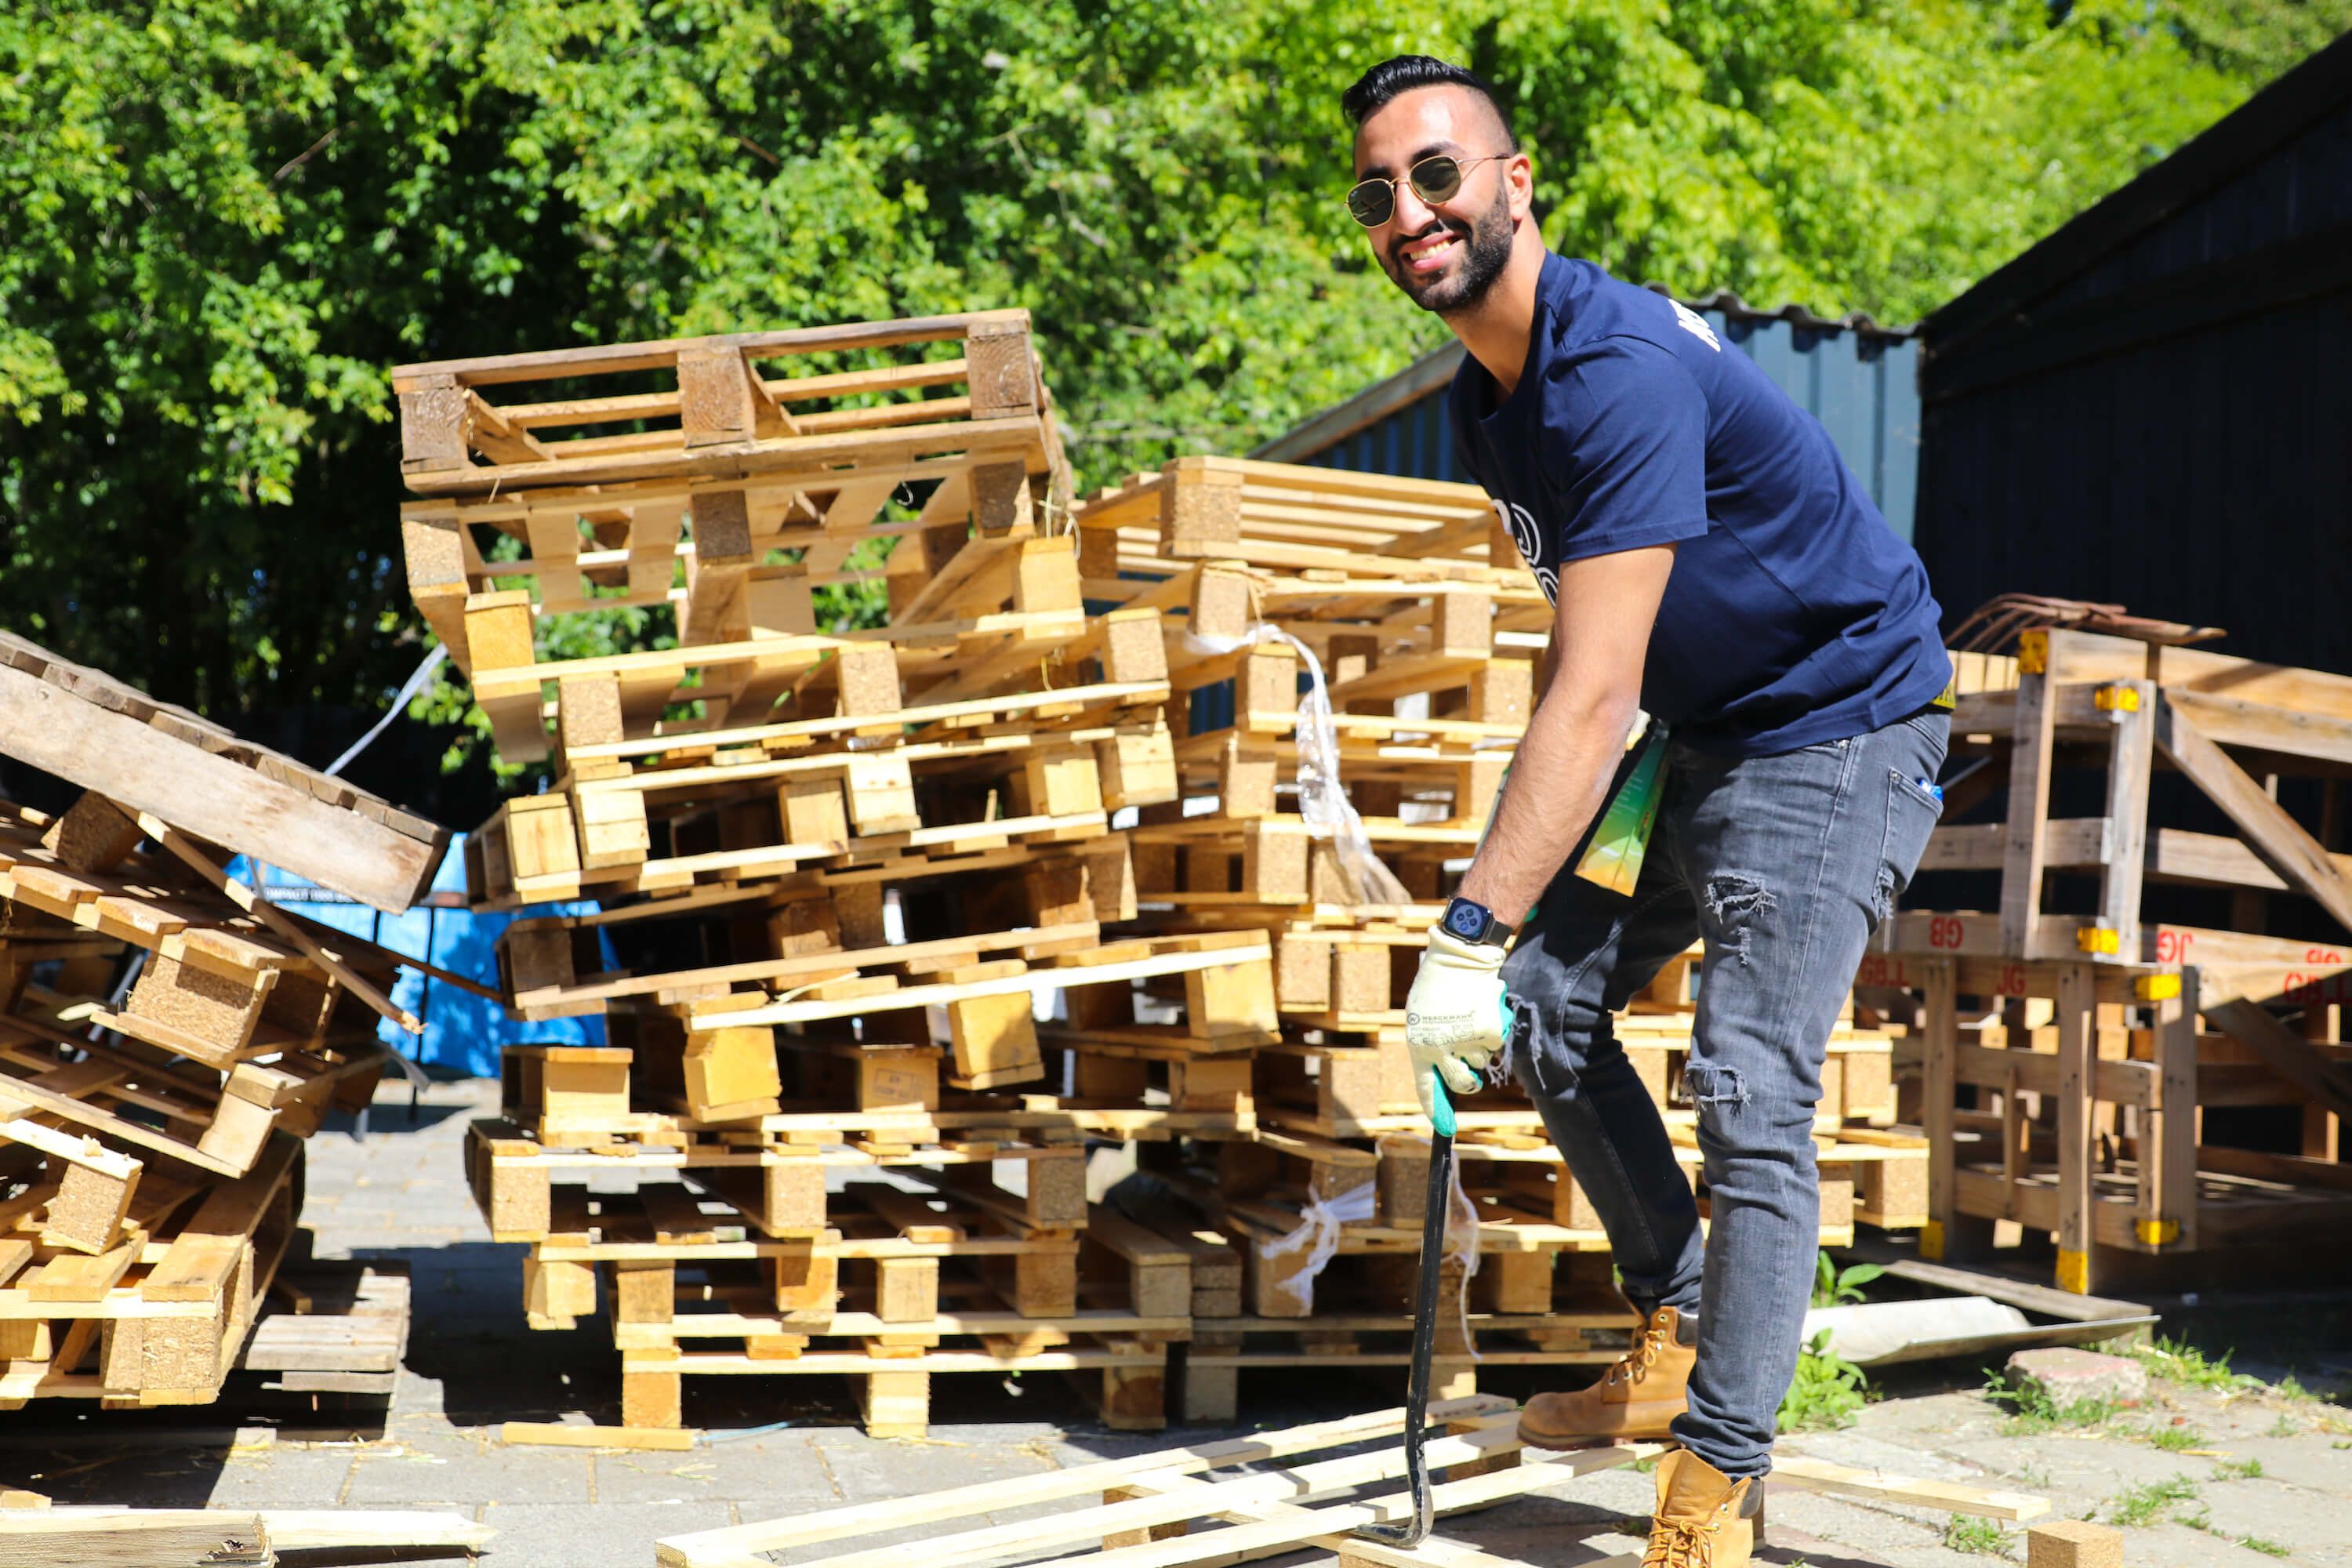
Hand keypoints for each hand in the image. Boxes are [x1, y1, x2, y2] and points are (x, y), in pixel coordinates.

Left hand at [1404, 927, 1507, 1121]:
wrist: (1458, 958)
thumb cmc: (1436, 987)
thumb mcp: (1422, 1018)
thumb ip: (1430, 1045)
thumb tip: (1442, 1074)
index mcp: (1418, 1045)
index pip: (1425, 1087)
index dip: (1436, 1111)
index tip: (1444, 1129)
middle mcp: (1440, 1048)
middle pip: (1462, 1084)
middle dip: (1469, 1081)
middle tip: (1470, 1071)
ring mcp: (1465, 1042)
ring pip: (1481, 1061)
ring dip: (1478, 1045)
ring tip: (1468, 1017)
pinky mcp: (1488, 1032)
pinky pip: (1494, 1044)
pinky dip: (1492, 1030)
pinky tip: (1481, 1009)